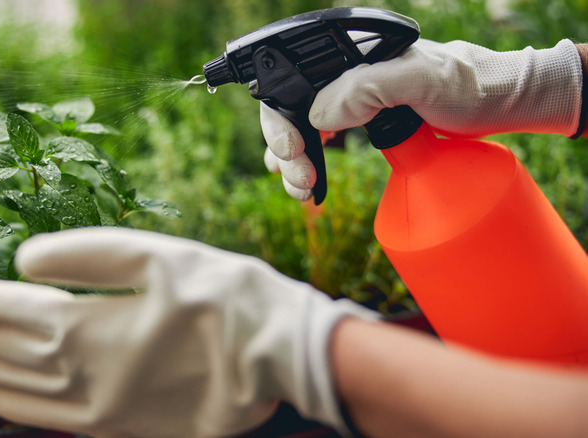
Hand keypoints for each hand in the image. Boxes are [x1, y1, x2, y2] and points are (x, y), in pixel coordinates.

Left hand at [0, 228, 377, 437]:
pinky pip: (49, 421)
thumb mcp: (155, 255)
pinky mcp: (118, 427)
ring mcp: (98, 408)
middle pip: (3, 352)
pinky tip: (1, 398)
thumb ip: (84, 256)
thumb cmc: (223, 297)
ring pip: (18, 390)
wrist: (276, 357)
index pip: (8, 311)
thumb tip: (22, 260)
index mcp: (89, 327)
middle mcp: (83, 375)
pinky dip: (15, 407)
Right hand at [262, 38, 583, 200]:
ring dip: (291, 163)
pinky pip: (321, 141)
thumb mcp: (421, 79)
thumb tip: (319, 114)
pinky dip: (310, 163)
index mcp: (345, 59)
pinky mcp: (363, 122)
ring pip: (301, 129)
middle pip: (290, 111)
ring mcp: (351, 100)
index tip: (292, 154)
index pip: (290, 85)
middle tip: (299, 181)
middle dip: (284, 150)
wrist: (497, 101)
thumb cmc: (467, 83)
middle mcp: (342, 77)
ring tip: (301, 190)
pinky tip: (311, 182)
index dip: (280, 122)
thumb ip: (370, 88)